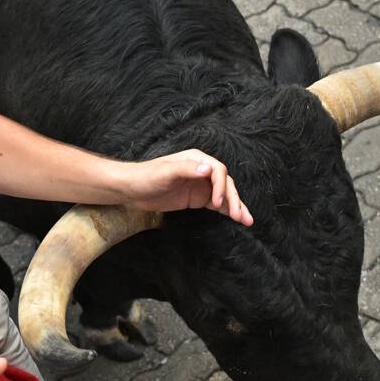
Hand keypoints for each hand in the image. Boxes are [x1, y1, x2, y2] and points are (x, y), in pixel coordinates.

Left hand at [126, 149, 252, 225]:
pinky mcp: (198, 198)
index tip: (217, 201)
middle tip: (238, 216)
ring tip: (247, 220)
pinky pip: (217, 204)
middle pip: (225, 183)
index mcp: (196, 160)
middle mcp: (202, 170)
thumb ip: (186, 170)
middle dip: (233, 199)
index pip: (218, 171)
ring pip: (224, 194)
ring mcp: (201, 185)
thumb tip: (208, 168)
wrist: (131, 189)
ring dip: (236, 206)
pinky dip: (228, 211)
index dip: (221, 186)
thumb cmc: (146, 177)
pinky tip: (238, 219)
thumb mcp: (165, 172)